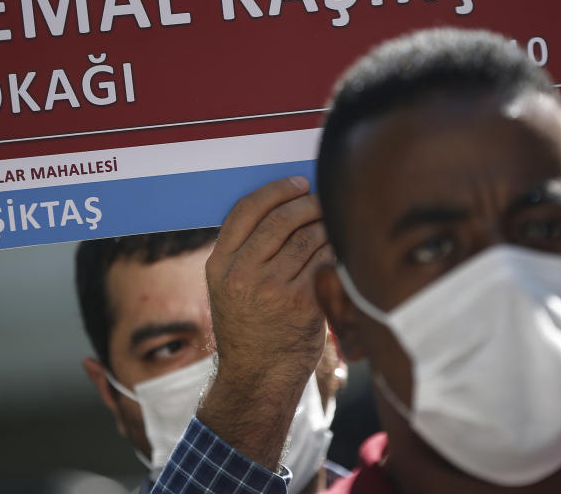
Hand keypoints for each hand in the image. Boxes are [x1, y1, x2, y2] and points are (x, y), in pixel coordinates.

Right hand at [198, 176, 331, 468]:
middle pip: (282, 219)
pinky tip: (342, 249)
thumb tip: (285, 206)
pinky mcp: (301, 303)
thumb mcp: (228, 288)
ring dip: (326, 225)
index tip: (298, 183)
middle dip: (308, 203)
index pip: (246, 210)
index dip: (276, 190)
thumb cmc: (250, 327)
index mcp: (219, 265)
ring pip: (308, 237)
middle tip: (323, 200)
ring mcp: (272, 288)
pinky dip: (336, 250)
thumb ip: (245, 252)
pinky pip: (325, 261)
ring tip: (334, 224)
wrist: (257, 377)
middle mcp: (242, 274)